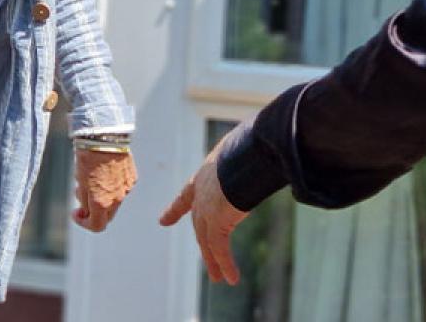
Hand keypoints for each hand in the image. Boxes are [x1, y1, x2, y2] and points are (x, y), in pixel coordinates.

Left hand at [73, 149, 136, 231]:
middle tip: (84, 197)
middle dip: (94, 210)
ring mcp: (126, 188)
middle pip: (107, 215)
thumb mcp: (81, 182)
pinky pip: (122, 188)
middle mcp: (117, 198)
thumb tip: (86, 209)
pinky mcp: (132, 177)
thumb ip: (85, 200)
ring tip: (92, 179)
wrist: (105, 137)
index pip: (96, 226)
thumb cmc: (89, 158)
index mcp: (102, 203)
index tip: (77, 213)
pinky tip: (104, 172)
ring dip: (103, 197)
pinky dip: (112, 186)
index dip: (84, 223)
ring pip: (114, 201)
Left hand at [159, 135, 248, 285]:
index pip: (187, 194)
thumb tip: (262, 153)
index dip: (176, 208)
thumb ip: (244, 159)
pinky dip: (226, 264)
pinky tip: (232, 279)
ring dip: (214, 261)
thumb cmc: (247, 145)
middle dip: (203, 243)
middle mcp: (202, 194)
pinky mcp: (217, 223)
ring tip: (219, 279)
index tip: (163, 220)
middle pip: (199, 224)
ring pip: (208, 241)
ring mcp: (207, 209)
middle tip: (206, 261)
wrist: (245, 151)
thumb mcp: (240, 151)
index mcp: (204, 175)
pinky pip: (221, 249)